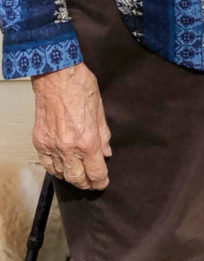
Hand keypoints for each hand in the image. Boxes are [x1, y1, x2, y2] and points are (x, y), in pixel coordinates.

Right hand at [31, 62, 111, 189]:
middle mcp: (68, 147)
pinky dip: (55, 169)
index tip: (103, 183)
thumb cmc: (80, 86)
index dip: (100, 181)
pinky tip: (61, 167)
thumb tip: (106, 151)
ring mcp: (52, 146)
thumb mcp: (100, 110)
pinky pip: (47, 163)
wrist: (57, 76)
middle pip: (77, 178)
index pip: (95, 171)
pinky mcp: (40, 141)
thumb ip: (103, 135)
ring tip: (78, 176)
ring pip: (60, 173)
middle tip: (92, 184)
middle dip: (87, 184)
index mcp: (87, 140)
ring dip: (71, 177)